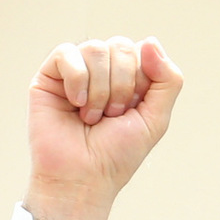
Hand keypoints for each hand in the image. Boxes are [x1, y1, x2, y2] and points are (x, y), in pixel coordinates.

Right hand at [24, 36, 182, 219]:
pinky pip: (67, 52)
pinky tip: (75, 104)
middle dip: (121, 86)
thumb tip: (151, 41)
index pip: (142, 52)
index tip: (132, 110)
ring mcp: (76, 71)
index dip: (141, 82)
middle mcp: (103, 72)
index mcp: (129, 80)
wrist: (83, 178)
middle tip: (111, 117)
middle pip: (120, 46)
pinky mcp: (50, 75)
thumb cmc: (117, 155)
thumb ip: (168, 81)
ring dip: (100, 90)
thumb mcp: (156, 120)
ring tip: (92, 118)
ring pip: (95, 48)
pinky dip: (76, 80)